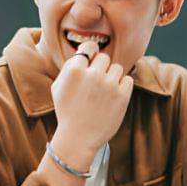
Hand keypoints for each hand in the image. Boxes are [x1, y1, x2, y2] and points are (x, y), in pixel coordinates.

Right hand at [50, 41, 133, 170]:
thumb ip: (70, 67)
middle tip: (96, 83)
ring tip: (104, 92)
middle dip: (101, 68)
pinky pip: (128, 80)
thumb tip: (84, 53)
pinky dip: (122, 86)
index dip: (91, 53)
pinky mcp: (122, 96)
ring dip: (112, 77)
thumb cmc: (67, 112)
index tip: (92, 61)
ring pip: (117, 68)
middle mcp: (92, 74)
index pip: (90, 47)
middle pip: (105, 57)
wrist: (78, 138)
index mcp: (75, 70)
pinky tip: (113, 97)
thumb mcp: (58, 87)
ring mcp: (109, 85)